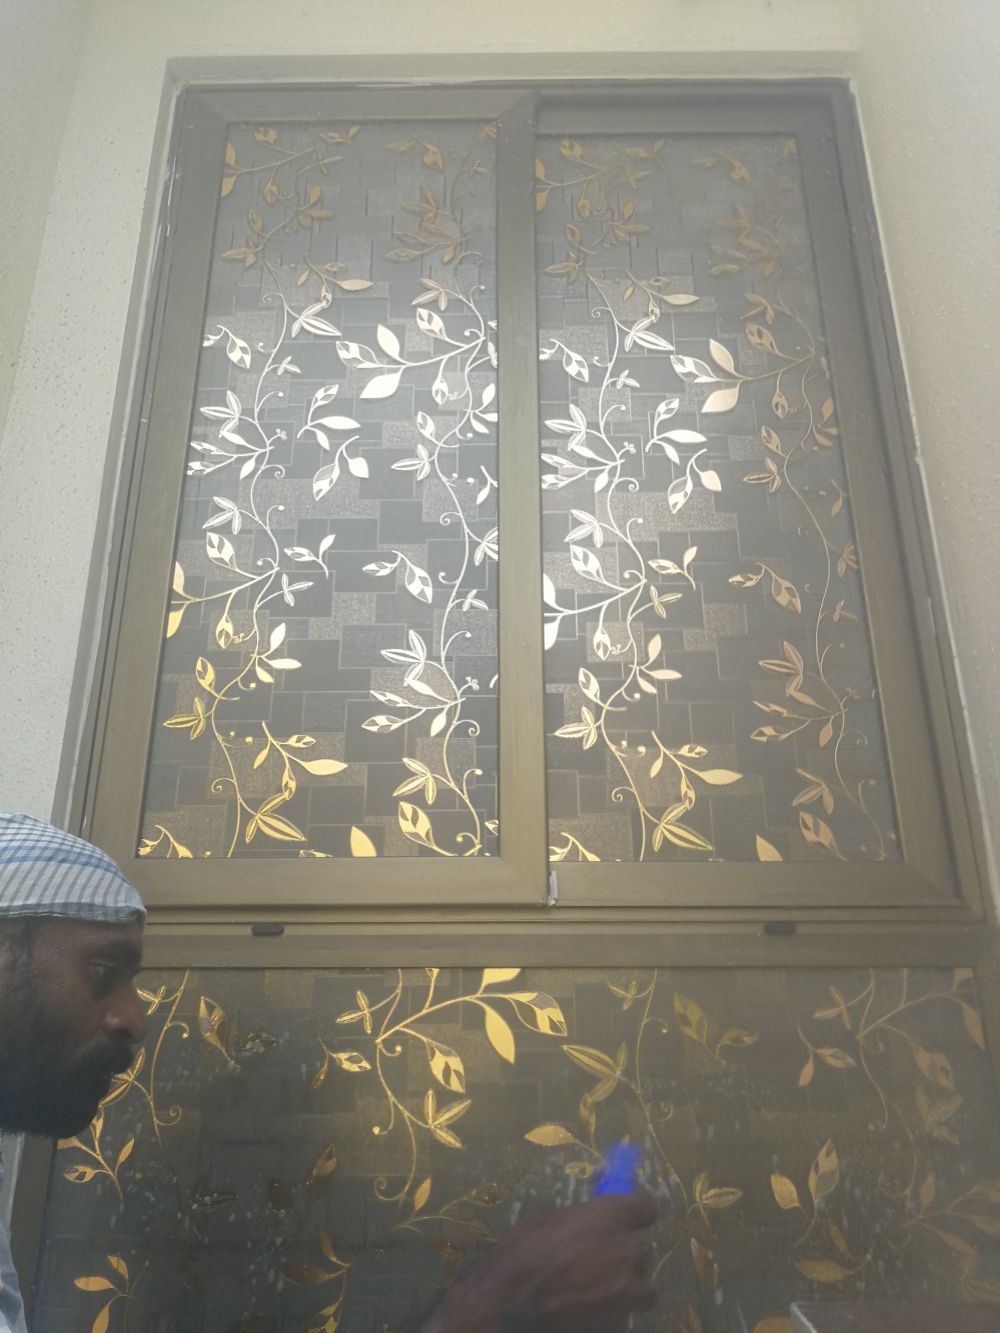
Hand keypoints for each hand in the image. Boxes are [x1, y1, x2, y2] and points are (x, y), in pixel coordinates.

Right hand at [420, 1191, 657, 1332]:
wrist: (510, 1300)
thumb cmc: (522, 1251)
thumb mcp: (547, 1219)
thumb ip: (578, 1219)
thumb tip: (587, 1219)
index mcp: (610, 1217)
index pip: (647, 1206)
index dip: (639, 1212)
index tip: (630, 1218)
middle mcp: (627, 1251)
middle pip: (642, 1251)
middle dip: (625, 1256)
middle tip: (600, 1262)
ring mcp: (627, 1291)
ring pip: (642, 1288)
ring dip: (626, 1288)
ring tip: (598, 1292)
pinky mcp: (619, 1323)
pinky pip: (624, 1316)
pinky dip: (610, 1315)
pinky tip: (587, 1313)